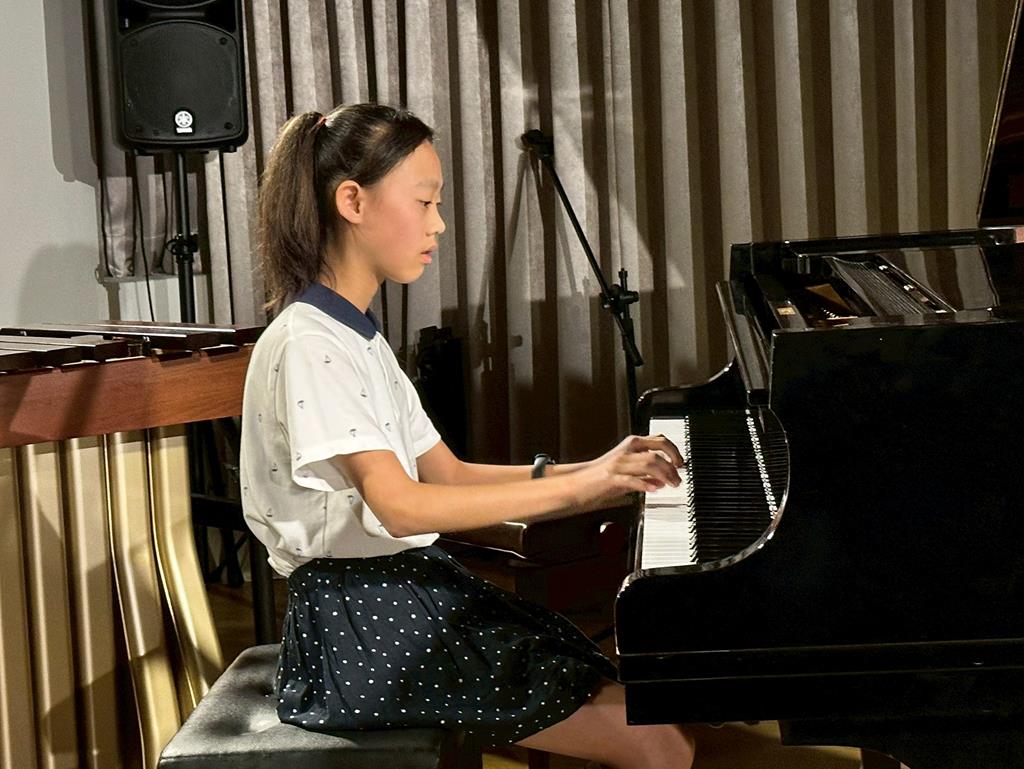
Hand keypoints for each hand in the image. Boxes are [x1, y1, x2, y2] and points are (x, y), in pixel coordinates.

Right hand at [569, 434, 684, 510]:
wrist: (578, 483)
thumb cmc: (601, 477)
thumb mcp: (628, 471)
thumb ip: (645, 473)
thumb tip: (663, 479)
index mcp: (631, 445)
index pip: (659, 440)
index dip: (674, 450)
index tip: (681, 462)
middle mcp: (626, 451)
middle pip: (657, 453)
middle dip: (672, 466)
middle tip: (678, 478)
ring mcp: (618, 464)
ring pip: (648, 464)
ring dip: (664, 476)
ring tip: (671, 485)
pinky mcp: (611, 478)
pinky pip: (632, 479)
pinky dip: (645, 484)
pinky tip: (654, 489)